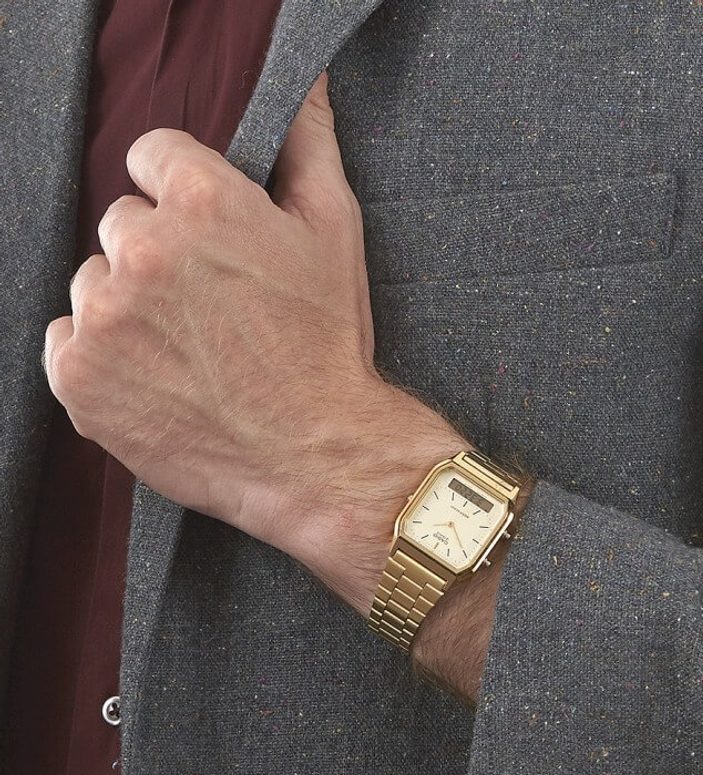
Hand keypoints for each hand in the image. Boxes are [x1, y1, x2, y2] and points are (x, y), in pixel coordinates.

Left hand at [43, 70, 464, 612]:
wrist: (316, 455)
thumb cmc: (327, 348)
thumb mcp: (334, 233)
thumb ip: (307, 146)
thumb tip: (304, 88)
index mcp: (201, 201)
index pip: (152, 155)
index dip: (179, 194)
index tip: (201, 236)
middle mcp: (142, 250)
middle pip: (119, 224)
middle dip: (155, 257)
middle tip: (204, 310)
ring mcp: (103, 316)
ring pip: (93, 286)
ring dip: (126, 310)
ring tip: (184, 354)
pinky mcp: (78, 376)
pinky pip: (66, 342)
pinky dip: (99, 360)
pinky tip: (153, 381)